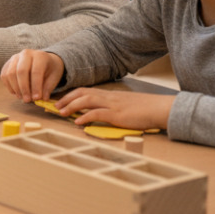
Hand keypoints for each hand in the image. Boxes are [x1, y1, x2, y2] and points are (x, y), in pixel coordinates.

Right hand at [0, 50, 64, 101]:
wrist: (43, 60)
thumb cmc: (50, 69)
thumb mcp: (54, 77)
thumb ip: (48, 87)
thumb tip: (41, 99)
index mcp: (40, 56)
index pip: (36, 71)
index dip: (36, 86)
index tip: (36, 98)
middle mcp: (26, 54)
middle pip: (21, 71)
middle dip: (24, 88)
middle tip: (27, 100)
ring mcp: (15, 57)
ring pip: (10, 73)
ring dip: (15, 88)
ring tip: (22, 97)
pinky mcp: (8, 63)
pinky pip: (4, 75)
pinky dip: (8, 86)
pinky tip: (16, 93)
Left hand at [55, 88, 174, 130]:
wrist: (160, 108)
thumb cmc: (144, 109)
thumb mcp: (123, 105)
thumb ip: (110, 107)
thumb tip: (97, 114)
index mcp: (109, 95)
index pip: (85, 90)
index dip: (71, 95)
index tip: (60, 100)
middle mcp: (108, 97)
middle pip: (82, 93)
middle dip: (66, 98)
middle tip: (54, 106)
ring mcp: (112, 105)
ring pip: (86, 100)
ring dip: (71, 106)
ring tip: (61, 113)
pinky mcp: (118, 114)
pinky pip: (98, 113)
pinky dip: (85, 117)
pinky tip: (78, 122)